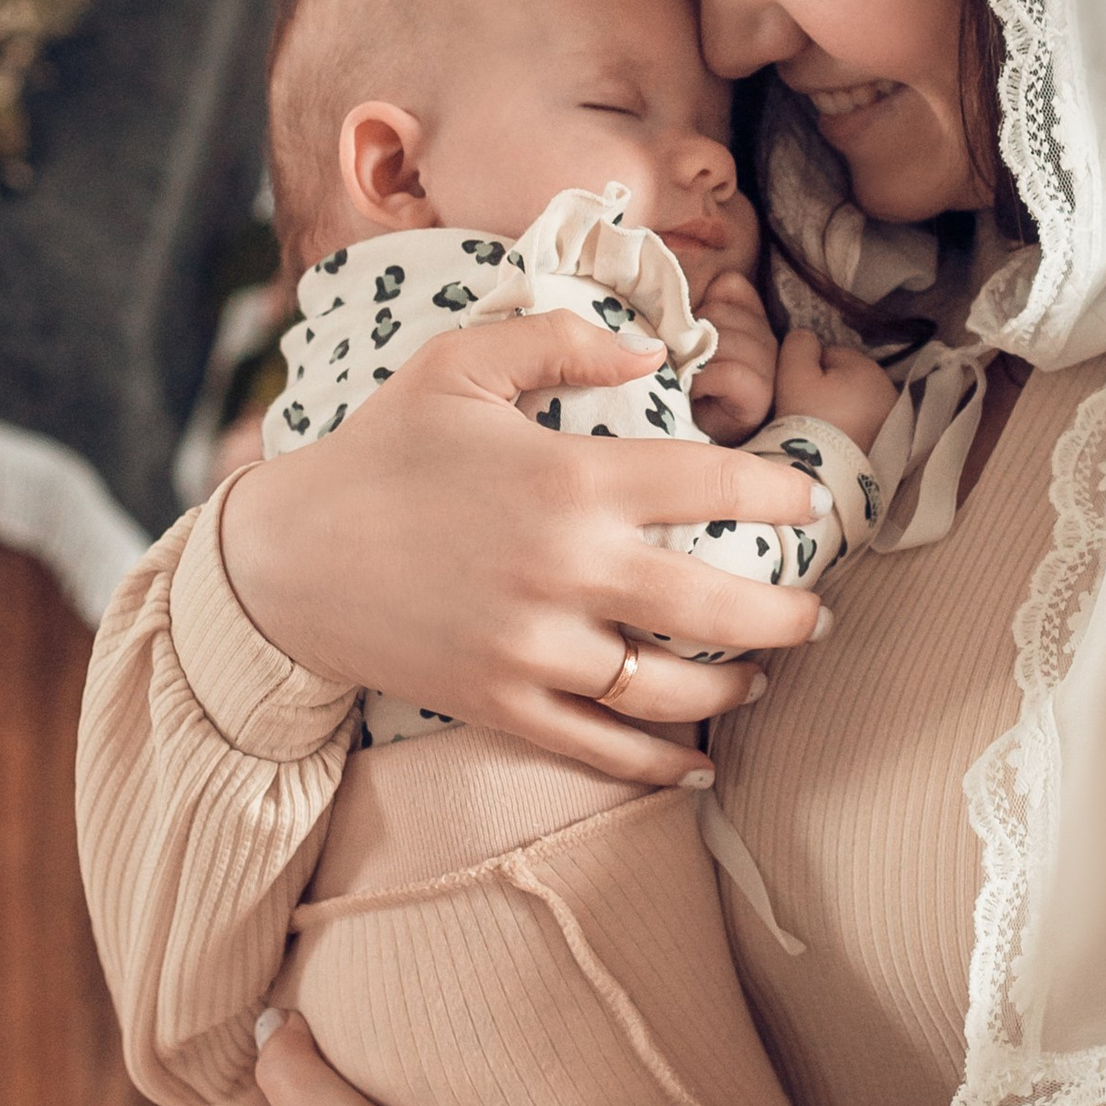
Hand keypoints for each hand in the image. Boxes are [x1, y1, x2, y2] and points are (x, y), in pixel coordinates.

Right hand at [216, 314, 830, 787]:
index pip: (713, 484)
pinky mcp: (503, 706)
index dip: (780, 492)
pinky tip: (700, 762)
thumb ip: (560, 341)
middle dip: (789, 612)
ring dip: (736, 687)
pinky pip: (603, 749)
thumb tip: (654, 351)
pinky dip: (662, 764)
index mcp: (568, 480)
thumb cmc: (380, 451)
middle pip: (718, 606)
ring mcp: (536, 650)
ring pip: (671, 689)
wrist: (285, 560)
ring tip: (767, 673)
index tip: (811, 499)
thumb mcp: (459, 363)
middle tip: (820, 609)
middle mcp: (566, 572)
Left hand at [689, 268, 776, 441]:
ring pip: (725, 339)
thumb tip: (719, 282)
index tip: (690, 332)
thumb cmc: (687, 388)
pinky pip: (728, 373)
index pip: (732, 286)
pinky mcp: (761, 398)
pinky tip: (695, 393)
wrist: (686, 443)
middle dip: (693, 333)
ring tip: (687, 377)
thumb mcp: (692, 336)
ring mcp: (771, 372)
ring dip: (695, 359)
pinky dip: (702, 381)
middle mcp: (771, 343)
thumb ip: (709, 304)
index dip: (703, 302)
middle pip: (723, 311)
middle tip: (683, 361)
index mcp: (754, 322)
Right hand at [778, 324, 900, 456]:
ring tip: (823, 429)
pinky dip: (852, 428)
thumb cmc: (808, 419)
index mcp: (867, 367)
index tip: (797, 393)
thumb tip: (806, 336)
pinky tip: (837, 441)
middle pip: (846, 378)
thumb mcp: (793, 374)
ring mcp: (892, 418)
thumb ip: (799, 345)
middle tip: (807, 411)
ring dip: (841, 408)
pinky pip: (864, 424)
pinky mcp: (890, 443)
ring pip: (856, 402)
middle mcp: (887, 388)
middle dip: (828, 389)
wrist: (826, 474)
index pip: (831, 354)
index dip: (808, 371)